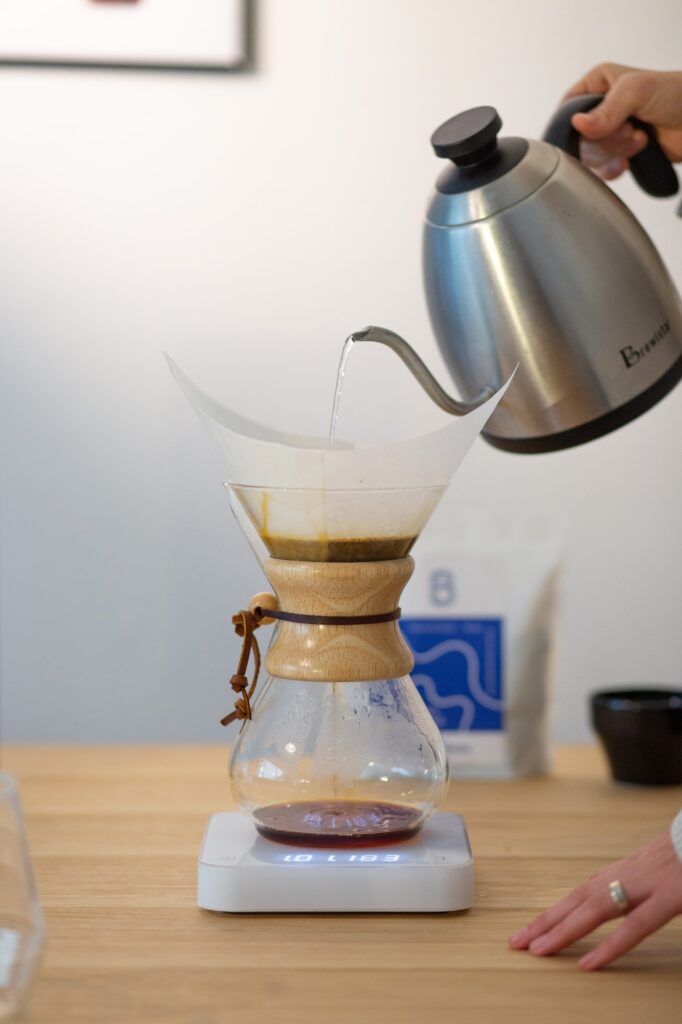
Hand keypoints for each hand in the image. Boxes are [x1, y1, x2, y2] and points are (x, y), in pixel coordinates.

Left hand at [508, 830, 681, 969]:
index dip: (553, 912)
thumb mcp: (654, 870)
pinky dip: (610, 945)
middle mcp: (626, 876)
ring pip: (595, 910)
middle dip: (544, 922)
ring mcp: (647, 886)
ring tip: (538, 951)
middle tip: (515, 942)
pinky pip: (635, 926)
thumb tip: (619, 903)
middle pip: (577, 900)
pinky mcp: (670, 897)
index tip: (527, 930)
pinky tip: (587, 964)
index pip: (579, 894)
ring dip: (564, 931)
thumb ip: (633, 886)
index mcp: (622, 872)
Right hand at [564, 64, 681, 180]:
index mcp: (599, 83)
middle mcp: (600, 107)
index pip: (567, 109)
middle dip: (606, 140)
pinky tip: (629, 161)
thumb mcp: (637, 91)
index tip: (598, 128)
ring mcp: (610, 132)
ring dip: (617, 152)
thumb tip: (578, 124)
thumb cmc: (678, 94)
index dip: (577, 125)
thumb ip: (606, 109)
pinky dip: (614, 169)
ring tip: (640, 139)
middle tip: (630, 129)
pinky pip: (601, 170)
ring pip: (592, 156)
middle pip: (579, 138)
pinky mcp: (619, 152)